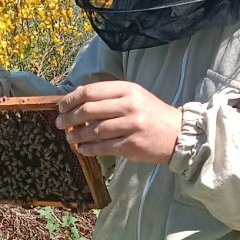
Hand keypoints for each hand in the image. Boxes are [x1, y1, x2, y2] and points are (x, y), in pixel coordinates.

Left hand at [56, 80, 180, 163]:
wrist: (179, 134)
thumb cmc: (152, 114)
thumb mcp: (134, 96)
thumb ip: (109, 95)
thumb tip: (77, 96)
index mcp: (128, 89)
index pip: (91, 92)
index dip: (71, 99)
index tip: (61, 106)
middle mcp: (129, 105)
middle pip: (88, 110)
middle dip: (69, 118)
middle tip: (60, 123)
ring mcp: (131, 126)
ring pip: (93, 130)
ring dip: (76, 135)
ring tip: (69, 137)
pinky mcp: (131, 145)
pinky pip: (102, 147)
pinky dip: (88, 149)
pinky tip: (82, 149)